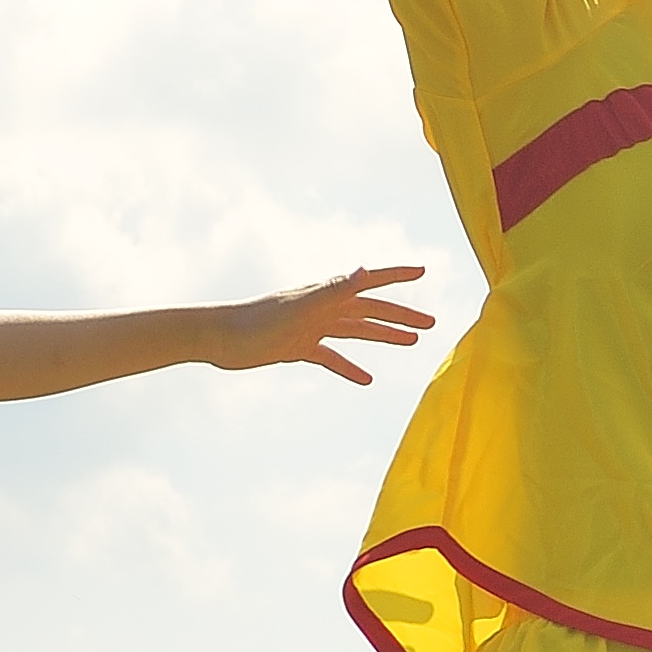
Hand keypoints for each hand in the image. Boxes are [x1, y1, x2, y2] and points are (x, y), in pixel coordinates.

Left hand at [209, 264, 441, 383]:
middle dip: (402, 315)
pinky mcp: (299, 347)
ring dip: (384, 337)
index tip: (423, 272)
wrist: (219, 339)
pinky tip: (365, 379)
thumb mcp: (301, 308)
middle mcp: (323, 308)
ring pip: (357, 331)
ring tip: (412, 344)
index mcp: (327, 295)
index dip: (396, 277)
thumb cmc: (257, 322)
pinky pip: (332, 357)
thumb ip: (334, 290)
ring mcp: (312, 327)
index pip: (370, 283)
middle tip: (432, 324)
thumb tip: (365, 271)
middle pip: (371, 310)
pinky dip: (349, 367)